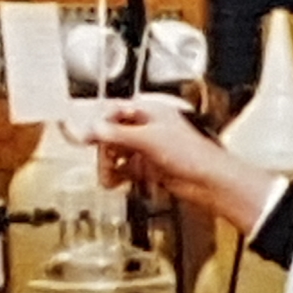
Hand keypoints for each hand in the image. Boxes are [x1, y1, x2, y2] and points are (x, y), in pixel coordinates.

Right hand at [89, 98, 278, 230]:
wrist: (209, 181)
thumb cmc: (191, 154)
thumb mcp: (148, 139)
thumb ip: (117, 134)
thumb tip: (92, 129)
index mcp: (150, 111)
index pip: (114, 112)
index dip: (98, 124)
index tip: (83, 136)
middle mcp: (148, 127)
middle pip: (112, 134)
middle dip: (105, 150)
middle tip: (101, 162)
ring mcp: (148, 147)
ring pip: (118, 153)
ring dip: (109, 165)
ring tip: (108, 177)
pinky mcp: (150, 167)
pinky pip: (126, 169)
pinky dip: (118, 175)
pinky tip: (114, 181)